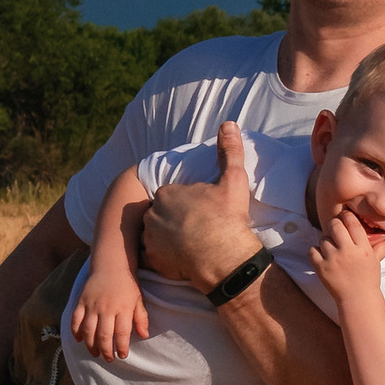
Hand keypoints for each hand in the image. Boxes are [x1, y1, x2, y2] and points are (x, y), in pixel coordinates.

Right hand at [70, 261, 149, 363]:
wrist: (111, 265)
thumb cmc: (127, 285)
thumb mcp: (138, 300)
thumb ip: (141, 318)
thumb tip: (144, 335)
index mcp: (123, 308)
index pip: (122, 333)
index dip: (122, 347)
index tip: (122, 355)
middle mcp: (106, 308)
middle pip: (104, 335)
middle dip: (106, 350)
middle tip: (108, 359)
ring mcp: (92, 305)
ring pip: (88, 330)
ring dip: (91, 345)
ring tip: (95, 353)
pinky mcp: (81, 301)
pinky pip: (75, 320)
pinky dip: (76, 331)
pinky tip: (79, 340)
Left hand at [136, 122, 260, 292]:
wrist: (225, 259)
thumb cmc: (228, 219)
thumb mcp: (233, 181)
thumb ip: (229, 152)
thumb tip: (229, 124)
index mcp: (167, 193)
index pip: (171, 195)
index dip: (187, 203)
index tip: (202, 212)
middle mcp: (152, 213)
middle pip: (161, 214)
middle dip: (174, 220)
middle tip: (197, 229)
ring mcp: (151, 238)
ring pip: (156, 235)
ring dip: (167, 239)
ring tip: (190, 245)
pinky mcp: (153, 260)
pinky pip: (155, 257)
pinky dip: (165, 258)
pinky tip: (183, 259)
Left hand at [309, 200, 382, 301]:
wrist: (358, 300)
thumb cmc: (368, 280)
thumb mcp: (375, 262)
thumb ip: (381, 248)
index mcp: (363, 248)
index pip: (352, 223)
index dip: (347, 216)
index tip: (344, 217)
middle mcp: (348, 251)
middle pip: (335, 225)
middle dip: (334, 224)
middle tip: (335, 229)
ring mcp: (333, 259)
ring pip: (323, 238)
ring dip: (326, 241)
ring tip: (332, 248)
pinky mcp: (322, 268)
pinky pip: (312, 251)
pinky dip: (315, 251)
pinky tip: (322, 255)